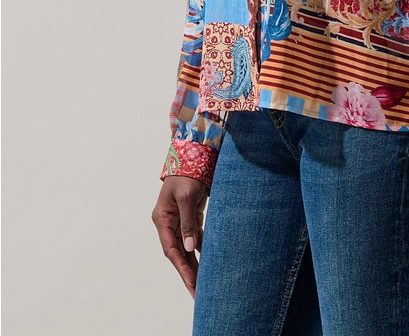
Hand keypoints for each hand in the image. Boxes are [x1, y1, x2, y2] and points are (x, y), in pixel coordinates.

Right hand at [152, 176, 207, 297]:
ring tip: (203, 283)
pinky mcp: (190, 216)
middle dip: (187, 272)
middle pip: (177, 253)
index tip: (191, 283)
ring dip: (193, 264)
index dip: (181, 267)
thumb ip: (188, 222)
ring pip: (186, 247)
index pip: (171, 250)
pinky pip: (194, 237)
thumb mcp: (186, 197)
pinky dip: (200, 250)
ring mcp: (178, 220)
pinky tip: (208, 262)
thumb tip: (190, 248)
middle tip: (197, 292)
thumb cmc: (187, 173)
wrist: (193, 155)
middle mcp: (168, 222)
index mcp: (162, 219)